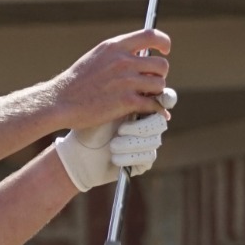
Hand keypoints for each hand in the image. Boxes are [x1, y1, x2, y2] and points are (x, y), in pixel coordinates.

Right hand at [52, 29, 171, 130]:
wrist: (60, 101)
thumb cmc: (76, 82)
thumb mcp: (96, 57)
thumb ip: (118, 54)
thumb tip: (140, 56)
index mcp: (115, 47)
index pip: (150, 35)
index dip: (163, 42)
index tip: (164, 50)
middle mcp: (123, 61)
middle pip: (161, 64)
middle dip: (159, 75)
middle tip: (150, 82)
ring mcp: (126, 81)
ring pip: (160, 84)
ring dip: (156, 92)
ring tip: (147, 96)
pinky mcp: (126, 102)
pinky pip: (153, 104)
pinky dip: (157, 110)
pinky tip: (157, 112)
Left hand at [54, 89, 176, 191]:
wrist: (77, 151)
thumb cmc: (88, 123)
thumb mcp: (105, 104)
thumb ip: (125, 91)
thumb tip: (142, 83)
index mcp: (142, 104)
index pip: (164, 98)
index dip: (166, 98)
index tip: (162, 99)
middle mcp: (148, 123)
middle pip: (160, 122)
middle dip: (140, 127)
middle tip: (121, 130)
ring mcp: (147, 142)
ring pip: (154, 141)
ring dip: (130, 143)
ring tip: (112, 145)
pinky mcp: (143, 161)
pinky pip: (147, 157)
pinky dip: (129, 157)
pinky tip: (114, 157)